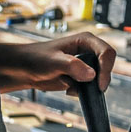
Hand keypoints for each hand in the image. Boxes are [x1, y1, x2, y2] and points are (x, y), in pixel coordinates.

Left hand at [0, 33, 116, 93]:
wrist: (23, 70)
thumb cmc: (35, 58)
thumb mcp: (54, 61)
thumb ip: (73, 66)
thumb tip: (91, 75)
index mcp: (85, 40)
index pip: (106, 52)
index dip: (106, 68)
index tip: (99, 84)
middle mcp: (88, 51)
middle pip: (106, 66)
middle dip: (99, 79)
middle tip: (91, 89)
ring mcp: (84, 65)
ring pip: (99, 78)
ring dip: (89, 86)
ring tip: (71, 86)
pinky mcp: (80, 76)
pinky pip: (90, 87)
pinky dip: (81, 91)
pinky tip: (67, 88)